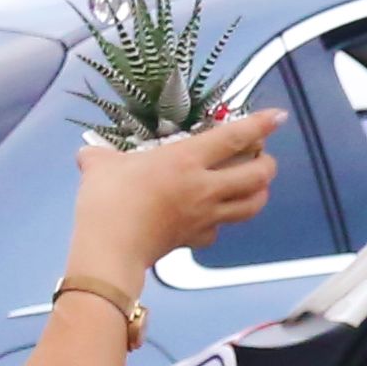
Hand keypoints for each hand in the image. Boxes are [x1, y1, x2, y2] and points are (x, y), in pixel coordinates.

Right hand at [68, 107, 285, 282]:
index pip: (234, 137)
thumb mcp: (99, 166)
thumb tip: (89, 154)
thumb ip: (99, 156)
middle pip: (257, 174)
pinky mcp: (197, 239)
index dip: (260, 125)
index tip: (277, 117)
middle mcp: (204, 187)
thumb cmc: (108, 201)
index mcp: (186, 160)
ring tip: (254, 185)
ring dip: (259, 193)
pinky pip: (222, 229)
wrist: (111, 249)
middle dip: (267, 163)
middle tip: (260, 156)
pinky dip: (224, 222)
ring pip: (252, 205)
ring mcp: (205, 216)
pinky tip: (215, 216)